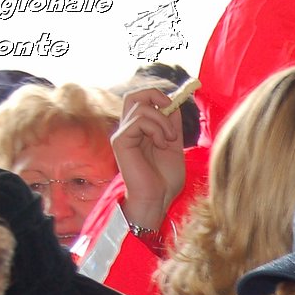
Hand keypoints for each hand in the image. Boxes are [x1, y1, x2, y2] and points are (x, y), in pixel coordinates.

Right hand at [110, 86, 184, 232]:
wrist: (158, 200)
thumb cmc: (165, 180)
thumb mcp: (174, 146)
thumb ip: (172, 124)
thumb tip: (173, 103)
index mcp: (140, 130)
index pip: (142, 100)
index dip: (159, 97)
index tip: (175, 110)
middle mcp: (128, 130)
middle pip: (134, 95)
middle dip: (155, 95)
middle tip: (170, 110)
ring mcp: (122, 134)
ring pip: (141, 107)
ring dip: (162, 120)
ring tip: (169, 140)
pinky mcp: (120, 141)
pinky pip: (138, 121)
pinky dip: (156, 129)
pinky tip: (161, 145)